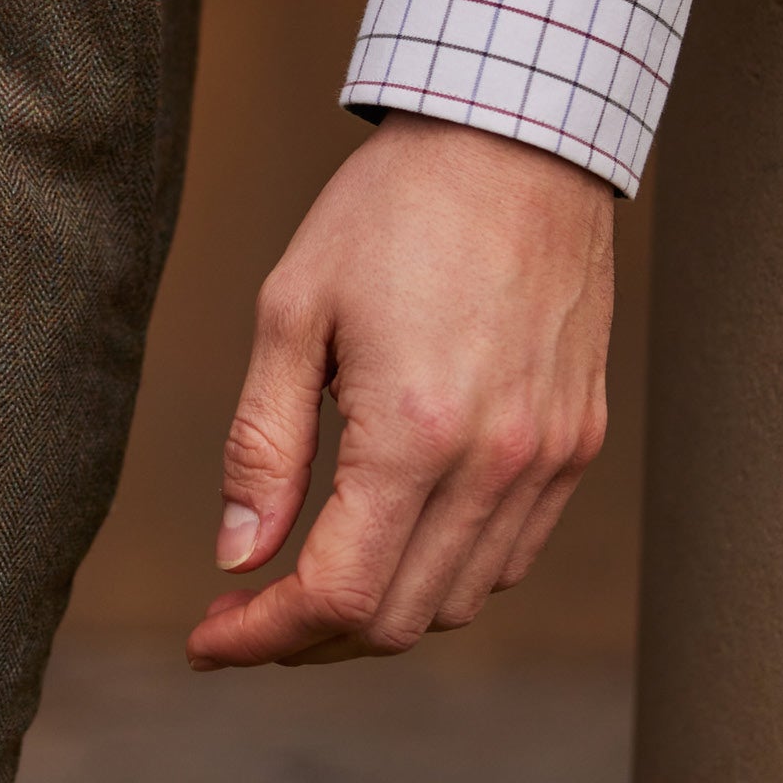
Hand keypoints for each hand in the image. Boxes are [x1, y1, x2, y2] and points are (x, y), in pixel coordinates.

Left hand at [187, 110, 611, 668]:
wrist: (513, 143)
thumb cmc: (388, 213)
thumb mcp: (291, 313)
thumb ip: (263, 443)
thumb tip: (237, 554)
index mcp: (417, 434)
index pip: (340, 595)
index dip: (264, 635)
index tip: (206, 637)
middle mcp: (498, 464)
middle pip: (401, 620)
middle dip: (306, 638)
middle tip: (237, 615)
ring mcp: (550, 459)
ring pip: (460, 600)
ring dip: (375, 613)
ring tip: (299, 582)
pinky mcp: (576, 443)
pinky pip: (509, 554)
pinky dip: (440, 574)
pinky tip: (384, 541)